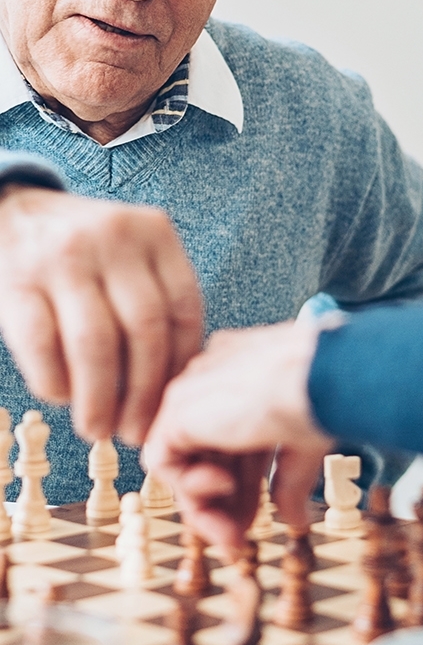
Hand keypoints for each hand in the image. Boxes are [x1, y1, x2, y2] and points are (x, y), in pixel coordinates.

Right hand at [0, 187, 202, 443]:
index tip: (172, 408)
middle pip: (144, 330)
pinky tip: (62, 398)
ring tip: (99, 429)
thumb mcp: (134, 255)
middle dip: (142, 394)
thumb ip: (158, 300)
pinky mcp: (17, 279)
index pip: (183, 311)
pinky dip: (55, 381)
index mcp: (155, 233)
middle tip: (135, 433)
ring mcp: (64, 258)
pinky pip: (41, 344)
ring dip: (99, 399)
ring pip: (95, 343)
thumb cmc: (90, 252)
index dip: (179, 369)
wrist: (14, 212)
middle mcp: (114, 239)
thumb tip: (177, 389)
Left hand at [142, 320, 333, 549]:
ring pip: (183, 461)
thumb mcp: (304, 448)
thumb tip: (294, 521)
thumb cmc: (324, 398)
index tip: (255, 520)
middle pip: (207, 455)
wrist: (320, 378)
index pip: (233, 441)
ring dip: (204, 506)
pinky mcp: (178, 408)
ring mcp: (195, 392)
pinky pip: (164, 460)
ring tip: (230, 534)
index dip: (243, 487)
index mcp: (246, 378)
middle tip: (237, 541)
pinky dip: (188, 486)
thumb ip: (289, 482)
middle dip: (223, 505)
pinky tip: (221, 491)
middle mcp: (216, 380)